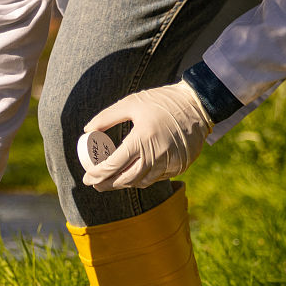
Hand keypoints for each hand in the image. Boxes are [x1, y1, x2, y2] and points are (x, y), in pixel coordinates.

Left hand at [82, 81, 212, 190]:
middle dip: (107, 184)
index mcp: (141, 139)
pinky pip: (156, 178)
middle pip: (125, 179)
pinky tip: (134, 176)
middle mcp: (156, 155)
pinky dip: (142, 179)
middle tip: (95, 184)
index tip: (87, 177)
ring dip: (124, 184)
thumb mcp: (131, 103)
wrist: (198, 104)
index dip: (97, 175)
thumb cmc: (162, 101)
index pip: (113, 165)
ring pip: (141, 182)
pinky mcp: (180, 166)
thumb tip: (87, 130)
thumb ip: (107, 117)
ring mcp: (169, 163)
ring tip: (112, 181)